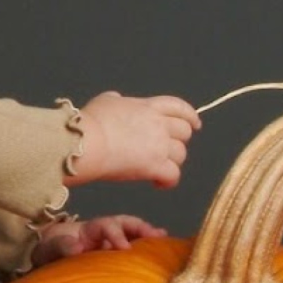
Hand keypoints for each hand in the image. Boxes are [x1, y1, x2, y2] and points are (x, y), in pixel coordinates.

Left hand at [33, 214, 167, 267]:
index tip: (124, 248)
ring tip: (163, 240)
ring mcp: (107, 243)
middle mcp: (101, 232)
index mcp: (87, 229)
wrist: (43, 257)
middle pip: (125, 224)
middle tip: (156, 236)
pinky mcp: (110, 255)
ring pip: (131, 233)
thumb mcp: (49, 248)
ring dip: (147, 235)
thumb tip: (76, 247)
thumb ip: (61, 247)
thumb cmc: (47, 251)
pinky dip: (144, 248)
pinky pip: (130, 248)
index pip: (106, 226)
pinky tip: (159, 250)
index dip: (116, 234)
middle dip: (141, 228)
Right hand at [69, 92, 200, 187]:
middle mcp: (158, 124)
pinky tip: (157, 183)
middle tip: (167, 150)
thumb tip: (117, 99)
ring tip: (157, 168)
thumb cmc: (91, 122)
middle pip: (184, 132)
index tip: (195, 123)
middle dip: (178, 141)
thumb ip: (117, 100)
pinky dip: (167, 181)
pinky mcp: (155, 166)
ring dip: (172, 162)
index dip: (190, 115)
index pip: (178, 107)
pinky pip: (173, 175)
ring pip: (180, 155)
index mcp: (148, 107)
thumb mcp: (105, 101)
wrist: (88, 142)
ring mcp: (159, 146)